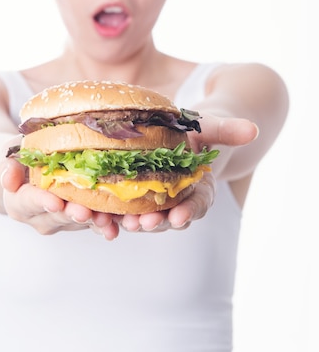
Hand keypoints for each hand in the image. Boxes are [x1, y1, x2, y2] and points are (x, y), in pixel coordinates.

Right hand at [0, 157, 119, 239]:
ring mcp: (64, 220)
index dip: (42, 202)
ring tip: (106, 220)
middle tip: (84, 212)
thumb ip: (7, 164)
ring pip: (80, 222)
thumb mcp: (9, 152)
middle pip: (58, 217)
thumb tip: (9, 179)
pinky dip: (110, 224)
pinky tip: (122, 225)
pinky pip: (97, 223)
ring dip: (95, 222)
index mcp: (19, 202)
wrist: (35, 167)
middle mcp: (41, 217)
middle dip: (72, 214)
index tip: (54, 202)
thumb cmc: (23, 156)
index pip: (29, 202)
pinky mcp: (84, 219)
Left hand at [118, 114, 256, 232]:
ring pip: (145, 219)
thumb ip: (228, 129)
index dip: (191, 210)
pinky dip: (111, 217)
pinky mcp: (132, 198)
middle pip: (170, 218)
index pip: (199, 203)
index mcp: (200, 187)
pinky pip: (123, 211)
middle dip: (158, 223)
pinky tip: (98, 219)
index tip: (181, 216)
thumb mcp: (210, 126)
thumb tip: (252, 129)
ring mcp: (155, 202)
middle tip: (144, 224)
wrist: (175, 133)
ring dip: (132, 224)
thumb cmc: (195, 130)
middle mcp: (179, 200)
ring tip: (119, 225)